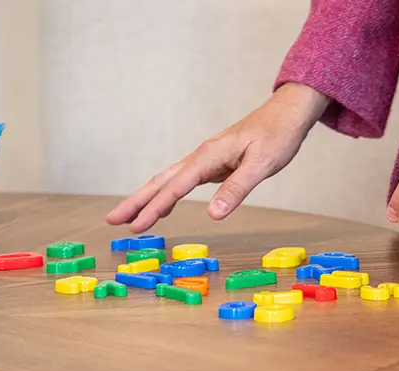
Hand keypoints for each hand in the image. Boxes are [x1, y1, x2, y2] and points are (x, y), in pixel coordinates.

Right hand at [106, 83, 329, 232]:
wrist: (286, 114)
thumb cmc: (277, 136)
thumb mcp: (262, 164)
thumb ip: (236, 189)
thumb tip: (213, 215)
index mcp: (208, 156)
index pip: (174, 187)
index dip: (153, 209)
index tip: (136, 227)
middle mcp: (200, 156)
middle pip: (160, 182)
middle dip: (135, 203)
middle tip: (111, 221)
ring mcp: (204, 160)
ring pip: (168, 181)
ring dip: (147, 200)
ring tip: (128, 219)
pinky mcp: (211, 164)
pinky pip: (182, 182)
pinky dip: (168, 195)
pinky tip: (164, 208)